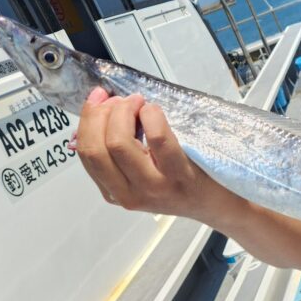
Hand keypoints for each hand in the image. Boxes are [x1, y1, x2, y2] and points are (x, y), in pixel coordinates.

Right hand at [74, 87, 224, 218]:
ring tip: (137, 102)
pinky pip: (156, 137)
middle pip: (97, 148)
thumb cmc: (177, 182)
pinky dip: (150, 115)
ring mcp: (153, 186)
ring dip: (123, 112)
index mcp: (114, 192)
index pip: (86, 155)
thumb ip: (116, 153)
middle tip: (119, 100)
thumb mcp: (139, 176)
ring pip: (119, 142)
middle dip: (101, 114)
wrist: (214, 201)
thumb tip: (97, 114)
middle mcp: (130, 195)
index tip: (98, 99)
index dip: (87, 120)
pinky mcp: (178, 174)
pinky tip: (153, 111)